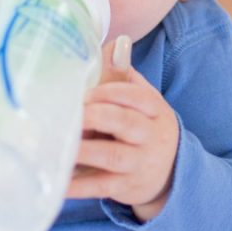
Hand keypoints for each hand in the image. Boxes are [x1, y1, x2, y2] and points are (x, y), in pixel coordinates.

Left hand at [67, 36, 179, 221]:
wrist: (173, 174)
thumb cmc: (146, 128)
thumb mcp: (144, 101)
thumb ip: (124, 74)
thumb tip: (116, 43)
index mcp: (155, 109)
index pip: (137, 96)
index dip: (109, 92)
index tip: (83, 93)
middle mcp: (150, 135)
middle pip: (125, 123)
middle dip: (96, 116)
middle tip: (70, 114)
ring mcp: (139, 163)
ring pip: (112, 155)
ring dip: (84, 149)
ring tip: (60, 143)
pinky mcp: (126, 187)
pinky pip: (101, 186)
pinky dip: (79, 184)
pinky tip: (59, 179)